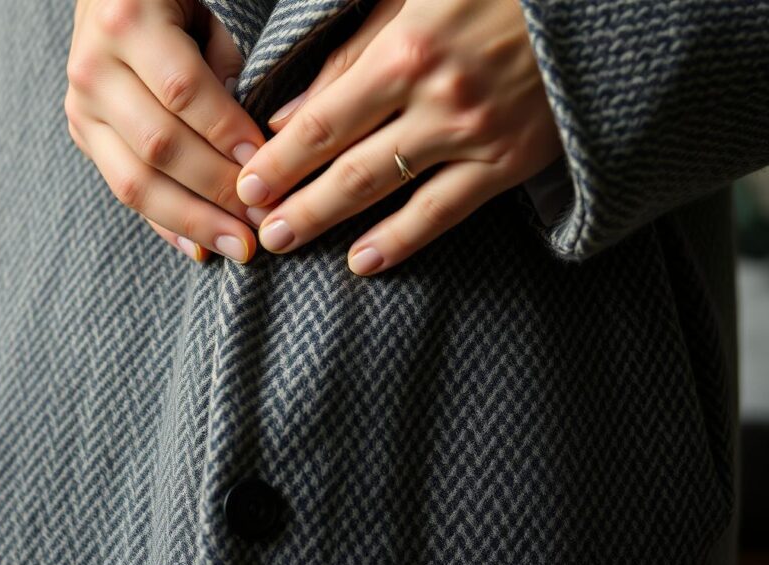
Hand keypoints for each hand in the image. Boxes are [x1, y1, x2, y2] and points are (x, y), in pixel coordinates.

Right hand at [65, 0, 264, 262]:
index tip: (265, 164)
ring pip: (134, 181)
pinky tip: (200, 247)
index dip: (225, 132)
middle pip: (157, 146)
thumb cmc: (176, 5)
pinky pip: (123, 191)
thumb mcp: (206, 18)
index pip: (182, 91)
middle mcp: (94, 68)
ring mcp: (81, 107)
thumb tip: (251, 149)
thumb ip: (226, 72)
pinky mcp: (83, 135)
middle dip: (216, 190)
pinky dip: (165, 224)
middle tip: (261, 221)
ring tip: (238, 247)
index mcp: (128, 23)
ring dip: (193, 221)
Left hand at [236, 0, 563, 274]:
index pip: (323, 119)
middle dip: (295, 200)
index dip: (281, 158)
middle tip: (257, 228)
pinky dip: (401, 240)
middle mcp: (439, 98)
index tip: (246, 184)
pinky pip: (446, 212)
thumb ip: (350, 54)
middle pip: (348, 164)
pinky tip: (364, 261)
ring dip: (331, 222)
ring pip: (388, 193)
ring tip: (288, 243)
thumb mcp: (411, 1)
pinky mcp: (512, 162)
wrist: (594, 9)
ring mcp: (478, 135)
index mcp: (408, 49)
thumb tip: (287, 111)